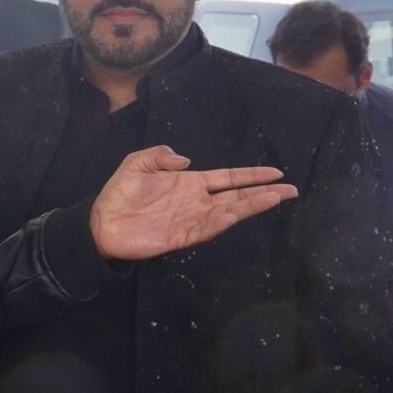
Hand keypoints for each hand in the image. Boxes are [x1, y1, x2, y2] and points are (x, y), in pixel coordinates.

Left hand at [88, 146, 296, 259]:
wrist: (101, 222)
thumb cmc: (119, 193)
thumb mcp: (136, 163)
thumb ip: (160, 156)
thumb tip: (186, 159)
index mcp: (190, 182)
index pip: (228, 178)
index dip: (251, 175)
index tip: (276, 172)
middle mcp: (197, 201)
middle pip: (237, 195)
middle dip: (264, 192)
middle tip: (291, 189)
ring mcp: (192, 219)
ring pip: (229, 211)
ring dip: (252, 206)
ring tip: (276, 198)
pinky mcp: (182, 236)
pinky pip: (207, 229)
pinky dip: (223, 222)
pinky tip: (237, 213)